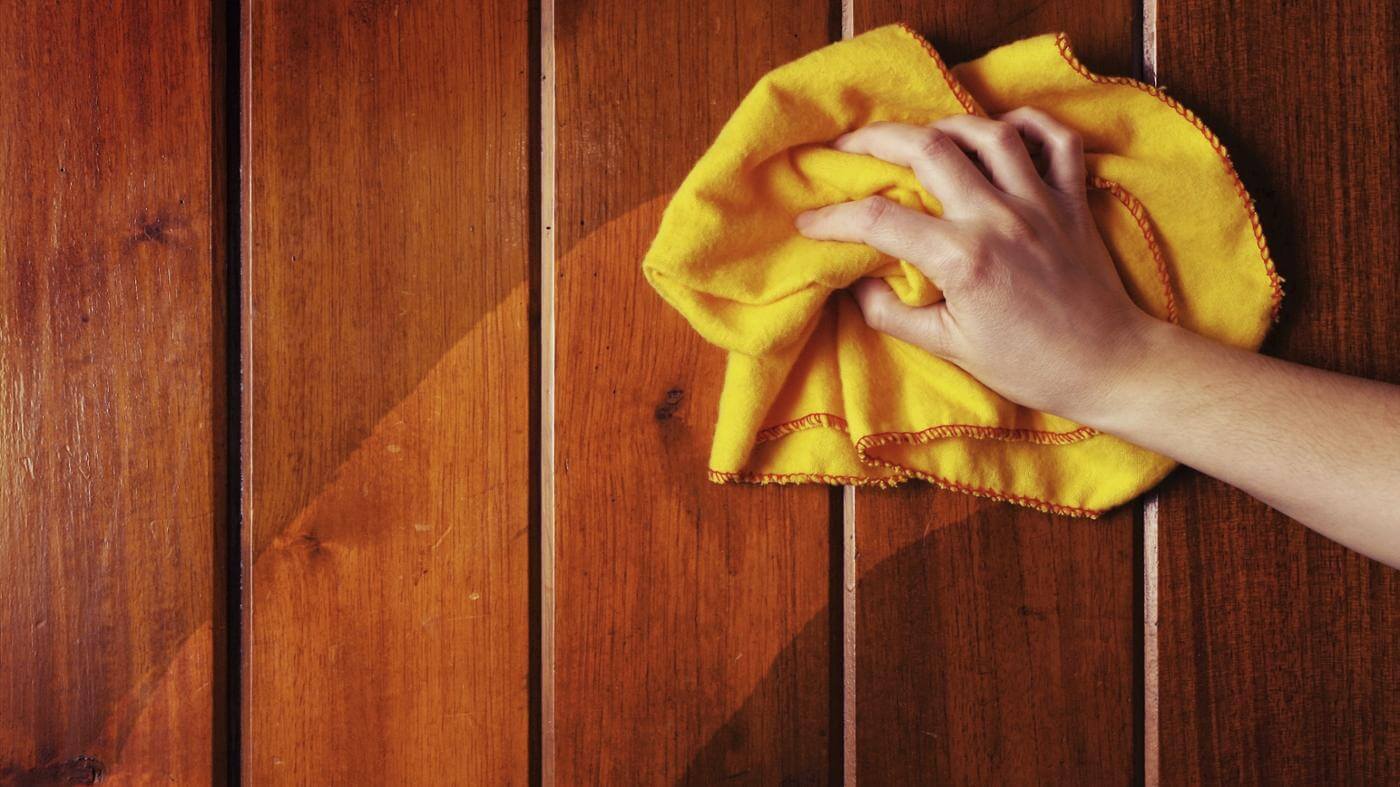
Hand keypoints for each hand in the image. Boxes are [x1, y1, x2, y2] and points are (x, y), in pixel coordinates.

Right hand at [795, 109, 1158, 423]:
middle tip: (848, 148)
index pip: (880, 221)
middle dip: (876, 140)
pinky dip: (1029, 125)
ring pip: (988, 133)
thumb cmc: (1028, 365)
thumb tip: (856, 285)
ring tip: (921, 138)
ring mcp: (1040, 203)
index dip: (834, 217)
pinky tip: (1002, 130)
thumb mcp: (949, 349)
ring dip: (947, 125)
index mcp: (963, 259)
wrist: (1108, 366)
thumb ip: (894, 314)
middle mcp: (999, 218)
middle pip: (927, 149)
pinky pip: (1056, 141)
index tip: (808, 222)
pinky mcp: (1073, 201)